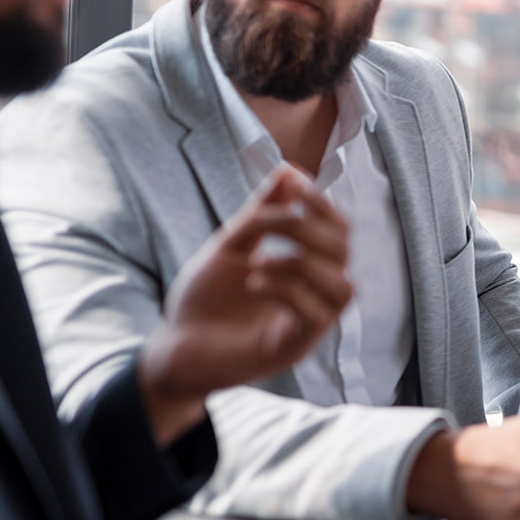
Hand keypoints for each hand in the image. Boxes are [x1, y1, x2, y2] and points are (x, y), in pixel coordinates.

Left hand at [136, 167, 351, 444]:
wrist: (175, 345)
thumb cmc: (205, 298)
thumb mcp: (231, 244)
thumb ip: (262, 211)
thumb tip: (289, 171)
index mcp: (307, 267)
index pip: (339, 231)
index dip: (324, 206)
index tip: (296, 187)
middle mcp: (316, 294)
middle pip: (344, 253)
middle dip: (306, 229)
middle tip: (265, 224)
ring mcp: (310, 323)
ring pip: (342, 287)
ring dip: (302, 263)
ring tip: (259, 261)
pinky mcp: (296, 348)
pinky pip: (315, 316)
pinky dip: (286, 291)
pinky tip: (253, 283)